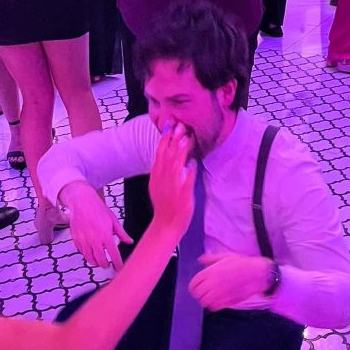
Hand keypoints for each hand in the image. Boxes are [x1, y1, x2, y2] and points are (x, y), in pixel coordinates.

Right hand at [61, 181, 132, 268]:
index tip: (119, 269)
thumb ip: (122, 233)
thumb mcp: (113, 220)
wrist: (82, 201)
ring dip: (95, 262)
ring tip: (99, 262)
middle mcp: (94, 240)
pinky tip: (90, 253)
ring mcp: (84, 240)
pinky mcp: (75, 239)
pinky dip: (86, 254)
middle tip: (108, 265)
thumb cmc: (98, 209)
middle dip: (105, 265)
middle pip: (101, 260)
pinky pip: (81, 252)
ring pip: (90, 258)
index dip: (117, 264)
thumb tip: (130, 241)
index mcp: (106, 235)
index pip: (114, 255)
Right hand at [148, 122, 195, 242]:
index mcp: (157, 174)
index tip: (170, 124)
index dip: (165, 137)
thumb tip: (167, 155)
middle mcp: (163, 178)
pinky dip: (188, 173)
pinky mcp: (183, 195)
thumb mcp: (158, 184)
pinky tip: (193, 163)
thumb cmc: (165, 204)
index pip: (160, 151)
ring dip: (181, 152)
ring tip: (187, 139)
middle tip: (180, 125)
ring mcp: (173, 186)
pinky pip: (186, 182)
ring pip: (175, 165)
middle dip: (174, 139)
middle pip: (168, 155)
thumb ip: (162, 169)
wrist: (166, 224)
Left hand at [189, 254, 271, 311]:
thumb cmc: (242, 263)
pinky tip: (217, 301)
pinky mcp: (227, 301)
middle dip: (198, 294)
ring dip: (205, 300)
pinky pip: (214, 307)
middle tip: (203, 293)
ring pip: (204, 302)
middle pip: (197, 294)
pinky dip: (213, 306)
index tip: (196, 287)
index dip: (193, 286)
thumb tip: (200, 260)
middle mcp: (213, 283)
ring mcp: (220, 293)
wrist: (257, 273)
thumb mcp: (225, 257)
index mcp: (211, 272)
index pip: (194, 283)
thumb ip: (211, 259)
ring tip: (209, 298)